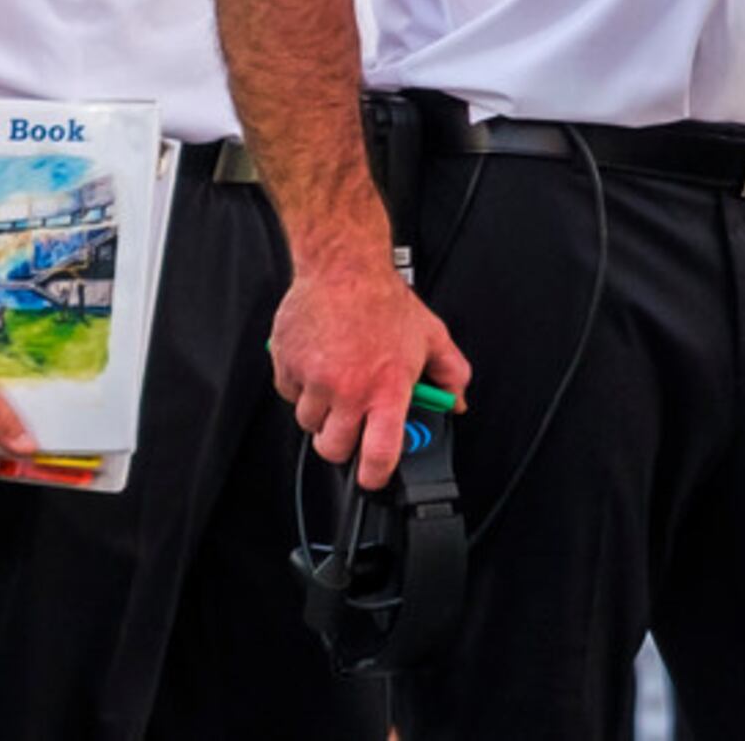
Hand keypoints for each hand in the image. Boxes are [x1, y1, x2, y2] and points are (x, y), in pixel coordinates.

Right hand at [271, 262, 471, 489]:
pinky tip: (318, 362)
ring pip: (310, 423)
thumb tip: (456, 403)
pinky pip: (289, 395)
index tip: (374, 476)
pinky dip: (300, 386)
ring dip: (321, 412)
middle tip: (351, 423)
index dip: (376, 475)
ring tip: (337, 381)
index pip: (380, 453)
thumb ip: (450, 374)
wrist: (343, 268)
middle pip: (335, 449)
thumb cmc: (384, 300)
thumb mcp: (431, 336)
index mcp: (386, 388)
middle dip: (343, 444)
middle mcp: (349, 390)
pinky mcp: (288, 367)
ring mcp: (315, 380)